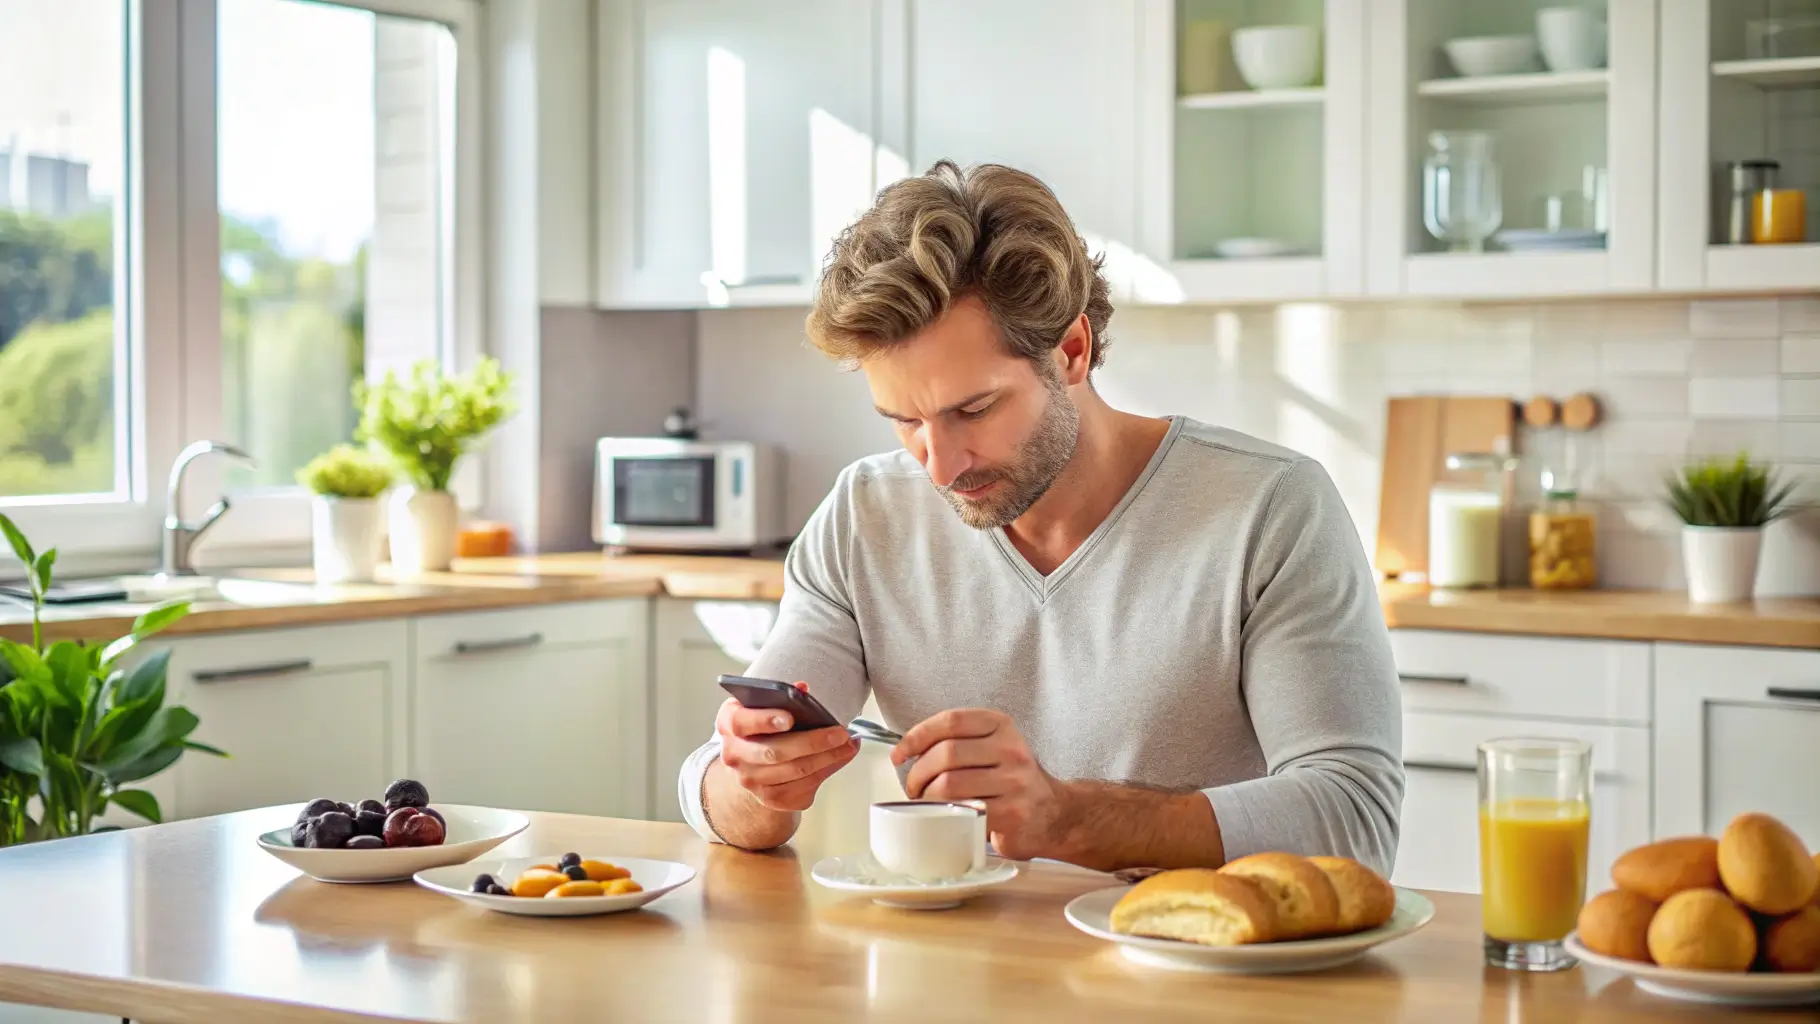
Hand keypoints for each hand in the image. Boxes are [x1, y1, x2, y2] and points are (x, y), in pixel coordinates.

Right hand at [715, 682, 857, 811]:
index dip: (764, 720)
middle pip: (774, 752)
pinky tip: (841, 756)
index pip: (741, 721)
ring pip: (795, 771)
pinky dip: (827, 770)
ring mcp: (751, 780)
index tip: (790, 717)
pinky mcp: (771, 798)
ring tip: (849, 744)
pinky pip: (804, 786)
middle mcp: (735, 755)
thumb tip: (802, 689)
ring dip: (828, 757)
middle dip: (812, 742)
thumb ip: (782, 696)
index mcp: (729, 723)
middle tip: (839, 733)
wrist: (754, 763)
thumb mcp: (764, 706)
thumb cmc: (763, 727)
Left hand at [892, 708, 1071, 860]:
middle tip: (913, 787)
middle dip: (918, 773)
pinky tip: (943, 816)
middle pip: (946, 753)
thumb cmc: (1010, 779)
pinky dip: (943, 815)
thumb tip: (907, 750)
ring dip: (925, 797)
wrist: (1054, 813)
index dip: (917, 736)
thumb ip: (958, 740)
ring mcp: (1014, 781)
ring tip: (925, 803)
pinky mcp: (1012, 813)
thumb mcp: (993, 746)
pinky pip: (963, 811)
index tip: (899, 754)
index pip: (951, 721)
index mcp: (1001, 725)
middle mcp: (1011, 748)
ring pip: (950, 784)